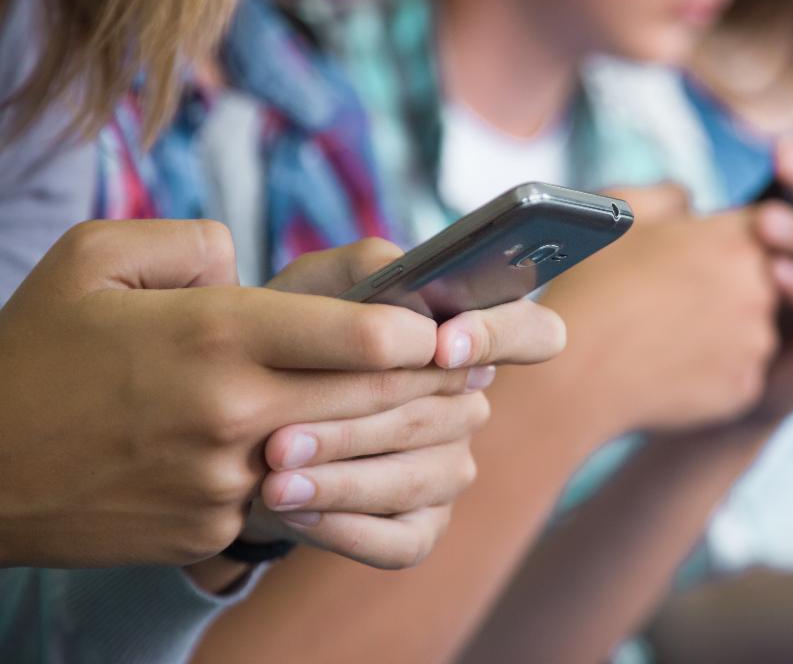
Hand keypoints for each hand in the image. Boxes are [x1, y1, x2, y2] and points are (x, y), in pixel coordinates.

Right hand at [0, 222, 563, 569]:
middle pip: (375, 401)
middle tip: (474, 366)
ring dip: (398, 436)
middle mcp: (233, 413)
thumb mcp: (94, 260)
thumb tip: (248, 265)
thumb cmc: (32, 353)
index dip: (420, 333)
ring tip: (436, 413)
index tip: (448, 325)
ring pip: (347, 458)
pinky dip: (320, 478)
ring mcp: (225, 483)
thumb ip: (190, 242)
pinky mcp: (211, 531)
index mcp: (214, 335)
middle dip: (435, 385)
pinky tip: (341, 459)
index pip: (360, 338)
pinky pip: (291, 501)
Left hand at [241, 238, 566, 568]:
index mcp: (463, 340)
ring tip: (274, 479)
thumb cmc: (291, 340)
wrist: (241, 418)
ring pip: (416, 480)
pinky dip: (343, 530)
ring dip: (340, 482)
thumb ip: (362, 267)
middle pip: (443, 417)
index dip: (500, 337)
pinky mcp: (421, 527)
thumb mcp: (314, 287)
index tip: (442, 345)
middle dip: (359, 426)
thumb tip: (404, 276)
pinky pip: (400, 541)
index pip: (535, 333)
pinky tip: (292, 512)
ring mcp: (449, 469)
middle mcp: (467, 406)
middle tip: (284, 437)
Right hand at [536, 189, 778, 435]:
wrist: (576, 370)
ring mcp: (756, 344)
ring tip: (667, 330)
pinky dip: (712, 368)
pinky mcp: (745, 388)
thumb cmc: (594, 285)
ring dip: (723, 326)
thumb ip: (670, 193)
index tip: (698, 250)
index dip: (729, 236)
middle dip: (728, 282)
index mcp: (737, 240)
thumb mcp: (621, 211)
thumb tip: (688, 200)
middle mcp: (760, 291)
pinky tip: (670, 363)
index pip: (766, 227)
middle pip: (762, 278)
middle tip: (674, 294)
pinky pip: (738, 371)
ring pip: (752, 327)